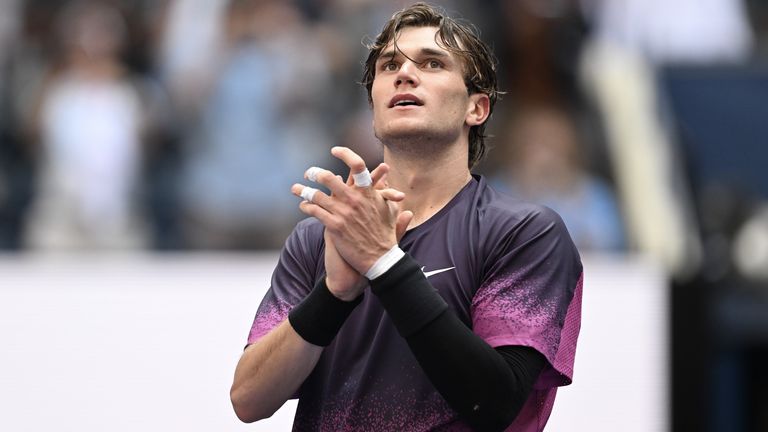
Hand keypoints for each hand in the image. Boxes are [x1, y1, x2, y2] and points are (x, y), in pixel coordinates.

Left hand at [292, 147, 411, 278]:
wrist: (380, 259)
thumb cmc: (386, 235)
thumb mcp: (390, 211)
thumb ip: (388, 194)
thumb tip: (391, 181)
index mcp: (368, 193)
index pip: (357, 166)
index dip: (345, 154)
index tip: (335, 150)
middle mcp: (354, 200)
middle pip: (329, 178)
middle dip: (315, 173)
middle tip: (310, 173)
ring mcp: (343, 213)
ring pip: (317, 195)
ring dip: (304, 191)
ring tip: (296, 189)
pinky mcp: (334, 227)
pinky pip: (315, 212)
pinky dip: (307, 207)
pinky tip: (303, 207)